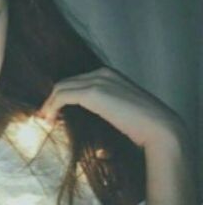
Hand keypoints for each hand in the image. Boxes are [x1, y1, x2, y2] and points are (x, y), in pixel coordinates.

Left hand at [37, 66, 183, 147]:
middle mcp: (101, 73)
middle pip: (64, 83)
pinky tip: (49, 119)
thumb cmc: (143, 126)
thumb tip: (88, 131)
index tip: (52, 113)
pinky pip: (62, 96)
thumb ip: (103, 110)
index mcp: (108, 75)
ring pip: (60, 88)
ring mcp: (97, 80)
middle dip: (51, 100)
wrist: (160, 127)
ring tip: (45, 120)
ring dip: (49, 104)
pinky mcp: (93, 92)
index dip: (60, 96)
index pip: (75, 81)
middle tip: (44, 117)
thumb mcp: (120, 112)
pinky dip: (51, 107)